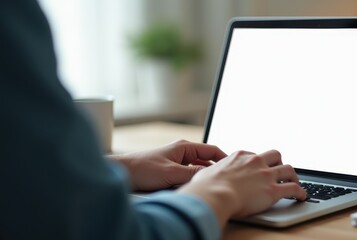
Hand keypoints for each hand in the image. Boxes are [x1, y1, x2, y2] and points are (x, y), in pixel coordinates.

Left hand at [108, 140, 226, 190]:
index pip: (212, 151)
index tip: (235, 168)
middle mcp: (182, 153)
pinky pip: (188, 177)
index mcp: (184, 147)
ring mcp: (177, 163)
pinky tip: (196, 190)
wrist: (121, 174)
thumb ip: (193, 174)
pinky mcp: (171, 173)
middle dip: (216, 170)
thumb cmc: (142, 169)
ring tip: (214, 186)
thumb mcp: (172, 173)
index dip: (225, 159)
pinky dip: (194, 183)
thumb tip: (212, 177)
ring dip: (203, 178)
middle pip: (207, 162)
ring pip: (197, 171)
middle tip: (227, 180)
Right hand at [177, 149, 306, 227]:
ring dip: (293, 176)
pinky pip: (294, 188)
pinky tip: (302, 197)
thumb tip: (202, 178)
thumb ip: (208, 174)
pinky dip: (300, 192)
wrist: (214, 196)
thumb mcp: (204, 174)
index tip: (258, 169)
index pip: (254, 155)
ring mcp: (266, 175)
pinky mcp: (273, 190)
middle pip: (275, 155)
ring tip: (294, 182)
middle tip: (279, 171)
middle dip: (279, 163)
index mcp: (239, 157)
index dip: (258, 163)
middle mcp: (255, 162)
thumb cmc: (205, 188)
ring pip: (288, 169)